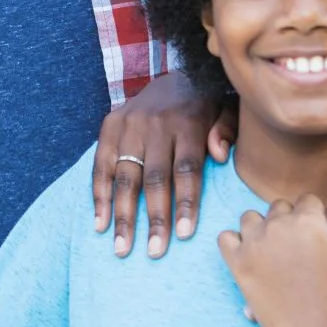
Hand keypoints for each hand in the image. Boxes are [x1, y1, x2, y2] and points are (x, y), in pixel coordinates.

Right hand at [93, 71, 235, 257]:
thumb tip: (219, 155)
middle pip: (155, 177)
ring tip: (122, 247)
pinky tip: (101, 223)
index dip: (186, 202)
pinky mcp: (110, 125)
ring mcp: (129, 124)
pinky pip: (100, 165)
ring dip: (123, 214)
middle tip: (154, 251)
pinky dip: (100, 196)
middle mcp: (156, 123)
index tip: (185, 234)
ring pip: (125, 175)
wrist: (175, 75)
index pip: (187, 168)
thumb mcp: (226, 110)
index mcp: (187, 121)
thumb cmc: (207, 106)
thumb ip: (227, 130)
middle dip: (154, 217)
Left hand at [218, 186, 326, 326]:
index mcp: (308, 219)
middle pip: (280, 207)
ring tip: (276, 255)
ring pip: (252, 218)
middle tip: (299, 253)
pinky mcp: (237, 263)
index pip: (307, 200)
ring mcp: (254, 243)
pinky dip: (236, 243)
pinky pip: (226, 237)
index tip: (318, 240)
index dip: (315, 218)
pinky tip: (252, 257)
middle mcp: (278, 224)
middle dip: (290, 222)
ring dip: (262, 229)